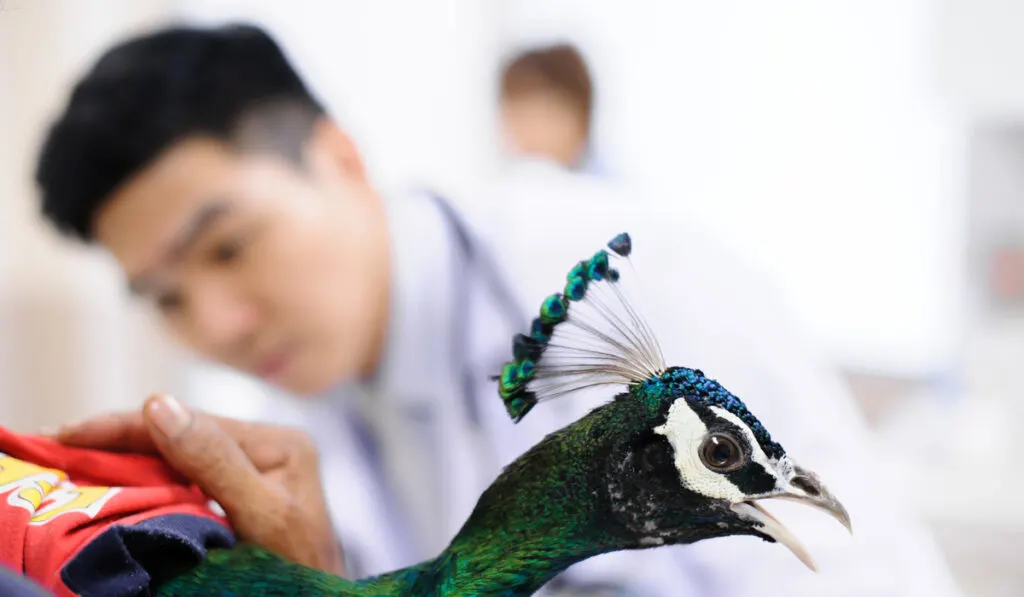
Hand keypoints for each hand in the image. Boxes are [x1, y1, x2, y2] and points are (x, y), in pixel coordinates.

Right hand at [53, 394, 345, 576]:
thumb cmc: (298, 569)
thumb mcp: (261, 514)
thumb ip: (216, 461)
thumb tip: (158, 403)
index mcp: (280, 443)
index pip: (191, 421)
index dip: (126, 426)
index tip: (70, 435)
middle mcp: (269, 447)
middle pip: (183, 432)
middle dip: (121, 438)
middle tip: (59, 444)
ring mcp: (256, 470)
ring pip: (180, 453)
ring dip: (130, 456)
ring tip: (77, 457)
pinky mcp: (242, 494)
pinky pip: (186, 477)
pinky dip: (147, 477)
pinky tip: (116, 480)